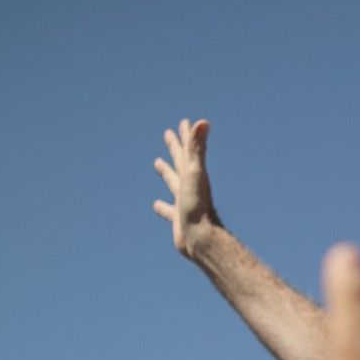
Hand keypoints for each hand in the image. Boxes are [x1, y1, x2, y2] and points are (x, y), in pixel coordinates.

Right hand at [152, 118, 220, 256]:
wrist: (201, 238)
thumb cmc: (198, 207)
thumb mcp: (194, 173)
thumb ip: (197, 148)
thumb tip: (203, 121)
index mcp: (193, 175)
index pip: (188, 150)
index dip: (186, 136)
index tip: (183, 122)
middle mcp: (189, 186)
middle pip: (180, 162)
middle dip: (175, 147)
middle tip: (168, 134)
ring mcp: (184, 201)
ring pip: (172, 183)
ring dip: (166, 172)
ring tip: (158, 163)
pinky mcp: (178, 218)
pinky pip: (168, 210)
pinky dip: (162, 206)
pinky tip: (157, 205)